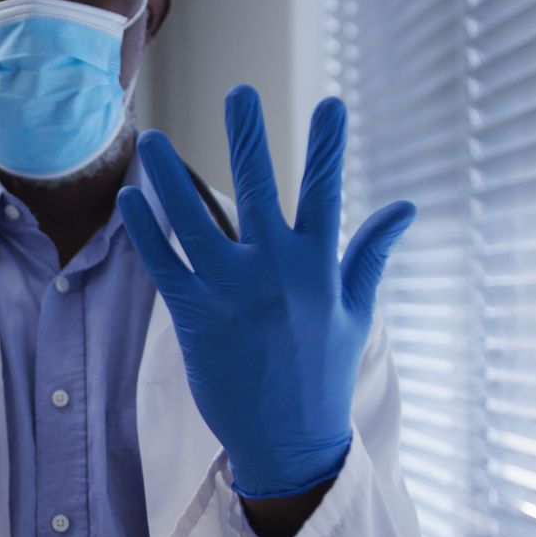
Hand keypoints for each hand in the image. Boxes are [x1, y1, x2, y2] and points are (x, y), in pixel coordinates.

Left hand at [118, 85, 414, 498]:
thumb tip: (404, 207)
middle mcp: (275, 271)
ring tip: (152, 142)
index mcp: (319, 267)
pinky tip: (131, 200)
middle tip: (238, 94)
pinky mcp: (194, 315)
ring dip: (171, 178)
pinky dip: (146, 230)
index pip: (326, 193)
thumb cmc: (323, 373)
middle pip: (259, 189)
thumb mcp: (356, 312)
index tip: (331, 104)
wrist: (289, 442)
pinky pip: (164, 263)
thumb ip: (370, 254)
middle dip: (248, 138)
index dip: (327, 147)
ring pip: (195, 220)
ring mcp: (232, 292)